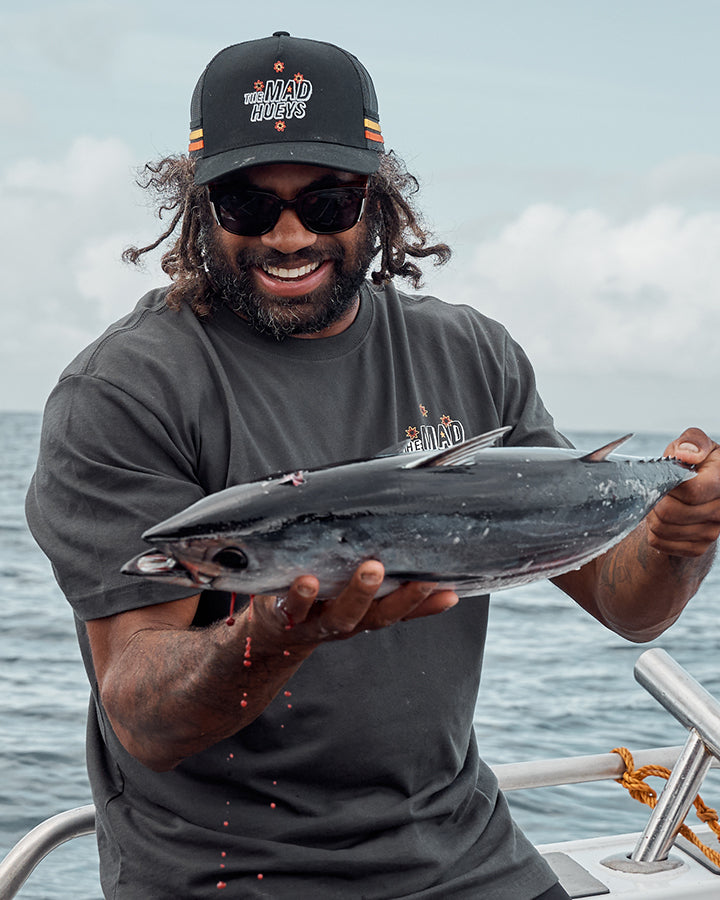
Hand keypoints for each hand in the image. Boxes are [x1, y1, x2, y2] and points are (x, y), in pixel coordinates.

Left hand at [253, 561, 458, 646]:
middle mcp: (348, 621)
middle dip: (397, 596)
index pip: (403, 610)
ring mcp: (319, 621)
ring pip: (341, 615)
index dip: (426, 604)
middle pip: (376, 615)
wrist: (271, 634)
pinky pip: (294, 608)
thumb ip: (392, 586)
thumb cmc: (322, 600)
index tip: (448, 589)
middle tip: (412, 570)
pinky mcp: (286, 614)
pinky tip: (307, 580)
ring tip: (369, 570)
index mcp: (368, 614)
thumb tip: (445, 580)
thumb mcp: (357, 596)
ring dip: (357, 594)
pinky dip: (301, 596)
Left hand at [646, 427, 719, 556]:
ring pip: (662, 529)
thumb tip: (687, 455)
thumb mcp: (693, 443)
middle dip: (656, 500)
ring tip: (659, 503)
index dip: (669, 485)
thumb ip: (693, 441)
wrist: (697, 491)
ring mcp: (713, 532)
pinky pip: (660, 542)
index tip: (665, 478)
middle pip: (671, 513)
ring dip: (652, 515)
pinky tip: (662, 518)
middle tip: (657, 491)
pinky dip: (652, 530)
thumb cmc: (692, 464)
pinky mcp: (698, 547)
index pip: (691, 492)